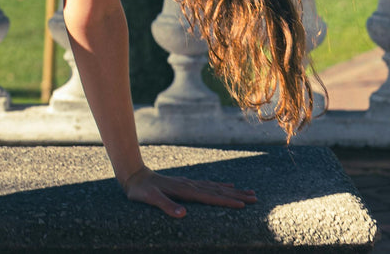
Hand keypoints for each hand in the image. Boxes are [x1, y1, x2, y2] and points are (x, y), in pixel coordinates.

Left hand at [120, 167, 256, 218]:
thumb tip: (183, 214)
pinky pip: (208, 185)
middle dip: (237, 195)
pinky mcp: (186, 184)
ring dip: (233, 190)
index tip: (244, 205)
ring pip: (216, 187)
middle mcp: (191, 185)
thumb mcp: (150, 199)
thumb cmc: (141, 190)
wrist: (134, 175)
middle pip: (218, 191)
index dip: (227, 201)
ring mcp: (189, 183)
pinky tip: (228, 185)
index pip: (211, 197)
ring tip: (249, 192)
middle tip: (256, 198)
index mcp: (186, 191)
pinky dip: (221, 186)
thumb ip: (166, 206)